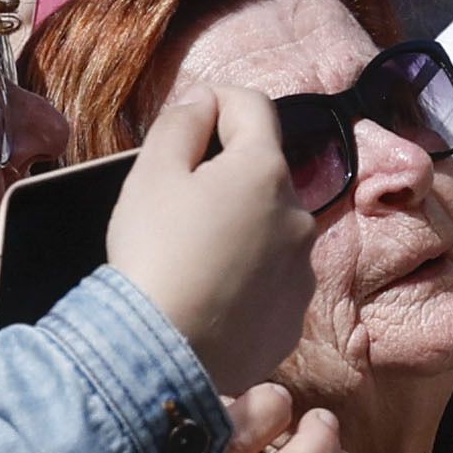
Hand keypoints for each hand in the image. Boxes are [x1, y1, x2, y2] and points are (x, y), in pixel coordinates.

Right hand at [106, 81, 330, 389]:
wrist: (163, 353)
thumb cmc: (153, 254)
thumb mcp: (151, 175)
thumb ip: (181, 124)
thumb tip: (204, 100)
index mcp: (264, 171)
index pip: (253, 107)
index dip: (218, 100)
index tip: (190, 114)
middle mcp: (298, 216)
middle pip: (263, 174)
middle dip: (226, 173)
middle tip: (177, 197)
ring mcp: (302, 270)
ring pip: (270, 228)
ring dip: (239, 227)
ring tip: (192, 253)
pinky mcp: (294, 315)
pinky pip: (271, 280)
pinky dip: (245, 277)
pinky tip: (209, 292)